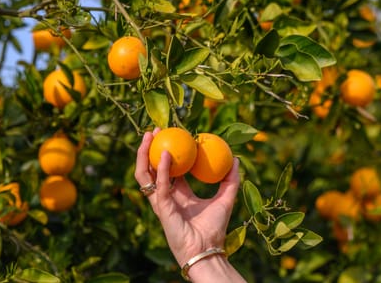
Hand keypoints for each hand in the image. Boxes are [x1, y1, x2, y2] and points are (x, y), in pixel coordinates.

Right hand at [135, 129, 240, 266]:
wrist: (208, 250)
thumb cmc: (215, 229)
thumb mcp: (226, 198)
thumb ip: (230, 179)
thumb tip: (236, 159)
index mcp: (179, 194)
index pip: (170, 169)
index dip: (169, 151)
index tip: (173, 134)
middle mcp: (167, 196)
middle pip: (151, 168)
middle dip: (149, 149)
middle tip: (154, 130)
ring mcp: (161, 202)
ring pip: (145, 175)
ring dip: (144, 155)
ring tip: (149, 136)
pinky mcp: (162, 209)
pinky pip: (159, 185)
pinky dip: (161, 169)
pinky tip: (164, 154)